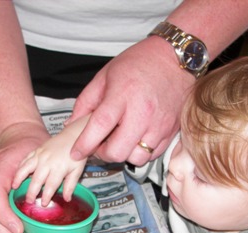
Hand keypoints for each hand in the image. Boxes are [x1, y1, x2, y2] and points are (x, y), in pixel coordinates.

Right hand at [12, 116, 88, 205]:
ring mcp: (40, 155)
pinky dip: (19, 167)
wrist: (73, 136)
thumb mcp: (77, 171)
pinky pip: (25, 160)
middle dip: (32, 192)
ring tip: (14, 187)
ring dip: (19, 178)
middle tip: (29, 201)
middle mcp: (48, 161)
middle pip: (37, 179)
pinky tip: (16, 175)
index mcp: (59, 168)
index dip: (46, 196)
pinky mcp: (36, 151)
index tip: (44, 204)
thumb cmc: (76, 154)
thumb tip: (66, 199)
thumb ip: (70, 185)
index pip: (51, 185)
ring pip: (26, 168)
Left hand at [69, 36, 192, 165]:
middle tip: (100, 145)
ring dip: (124, 154)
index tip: (76, 152)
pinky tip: (136, 138)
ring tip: (120, 140)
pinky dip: (141, 152)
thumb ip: (86, 101)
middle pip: (118, 151)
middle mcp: (142, 112)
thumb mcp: (105, 75)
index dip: (85, 144)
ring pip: (136, 158)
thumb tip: (72, 124)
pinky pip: (153, 155)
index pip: (100, 126)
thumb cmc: (140, 63)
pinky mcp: (171, 131)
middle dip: (104, 154)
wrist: (175, 58)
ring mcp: (159, 124)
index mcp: (122, 95)